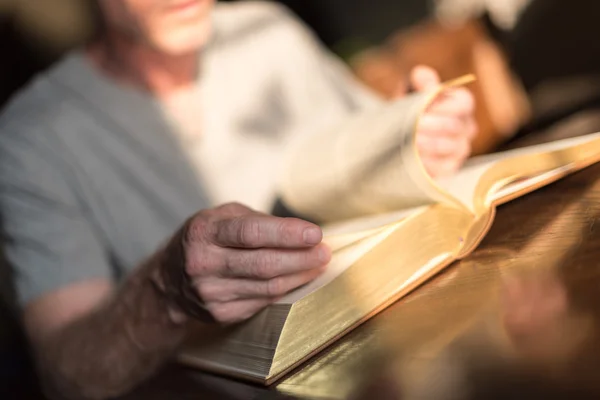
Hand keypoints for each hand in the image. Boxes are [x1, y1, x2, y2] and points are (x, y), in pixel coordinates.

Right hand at [160, 203, 330, 324]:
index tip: (315, 233)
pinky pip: (263, 301)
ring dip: (299, 275)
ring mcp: (211, 293)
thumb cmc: (206, 238)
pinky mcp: (221, 313)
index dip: (286, 233)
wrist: (169, 280)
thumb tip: (302, 230)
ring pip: (267, 287)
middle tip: (325, 252)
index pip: (250, 233)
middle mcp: (204, 263)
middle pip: (263, 264)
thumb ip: (257, 221)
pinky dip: (286, 289)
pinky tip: (299, 278)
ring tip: (319, 263)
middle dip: (301, 258)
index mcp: (203, 232)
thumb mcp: (222, 217)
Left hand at [411, 65, 477, 177]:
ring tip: (411, 141)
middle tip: (414, 125)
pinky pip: (444, 168)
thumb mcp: (411, 91)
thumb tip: (421, 76)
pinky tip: (414, 158)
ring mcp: (460, 151)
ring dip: (428, 145)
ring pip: (451, 148)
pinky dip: (427, 164)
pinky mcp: (450, 170)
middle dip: (432, 125)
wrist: (397, 136)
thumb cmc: (409, 110)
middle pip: (456, 127)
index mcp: (462, 105)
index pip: (464, 103)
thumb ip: (419, 81)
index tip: (423, 107)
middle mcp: (466, 128)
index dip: (444, 106)